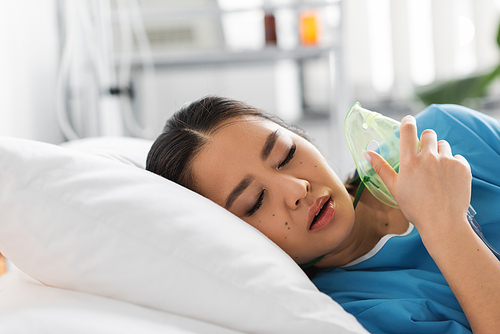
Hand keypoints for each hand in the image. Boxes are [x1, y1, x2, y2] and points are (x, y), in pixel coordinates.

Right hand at [363, 115, 471, 236]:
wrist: (443, 223)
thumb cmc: (415, 208)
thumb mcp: (394, 187)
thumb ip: (381, 167)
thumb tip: (366, 152)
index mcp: (410, 162)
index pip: (409, 130)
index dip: (408, 122)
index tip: (408, 121)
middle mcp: (429, 158)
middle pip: (429, 134)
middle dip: (426, 141)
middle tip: (424, 157)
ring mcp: (447, 161)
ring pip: (443, 145)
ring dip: (440, 153)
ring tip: (436, 173)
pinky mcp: (462, 167)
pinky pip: (457, 157)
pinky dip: (453, 165)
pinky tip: (448, 180)